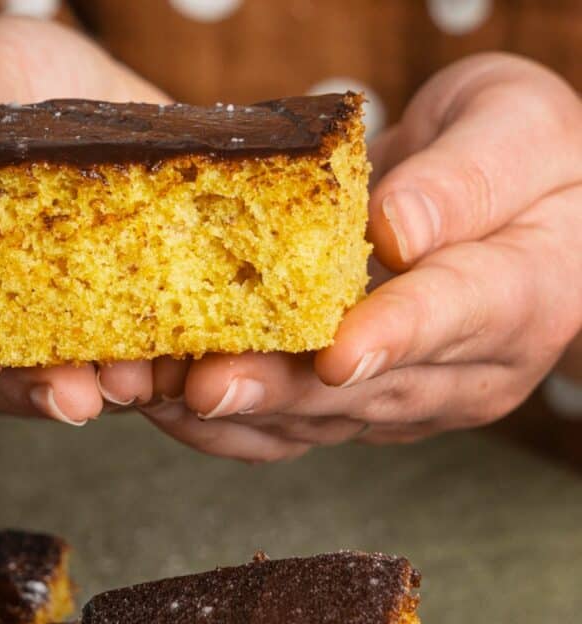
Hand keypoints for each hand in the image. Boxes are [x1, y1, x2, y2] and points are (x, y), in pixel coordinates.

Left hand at [144, 53, 581, 459]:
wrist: (517, 206)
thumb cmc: (521, 152)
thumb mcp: (513, 127)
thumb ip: (465, 181)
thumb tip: (396, 231)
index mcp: (524, 296)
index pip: (456, 316)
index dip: (391, 336)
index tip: (334, 354)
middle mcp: (470, 372)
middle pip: (369, 390)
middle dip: (281, 390)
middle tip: (207, 385)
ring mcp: (413, 401)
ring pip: (322, 423)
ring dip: (240, 413)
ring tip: (162, 393)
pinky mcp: (364, 412)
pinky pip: (295, 431)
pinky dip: (230, 422)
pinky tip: (169, 401)